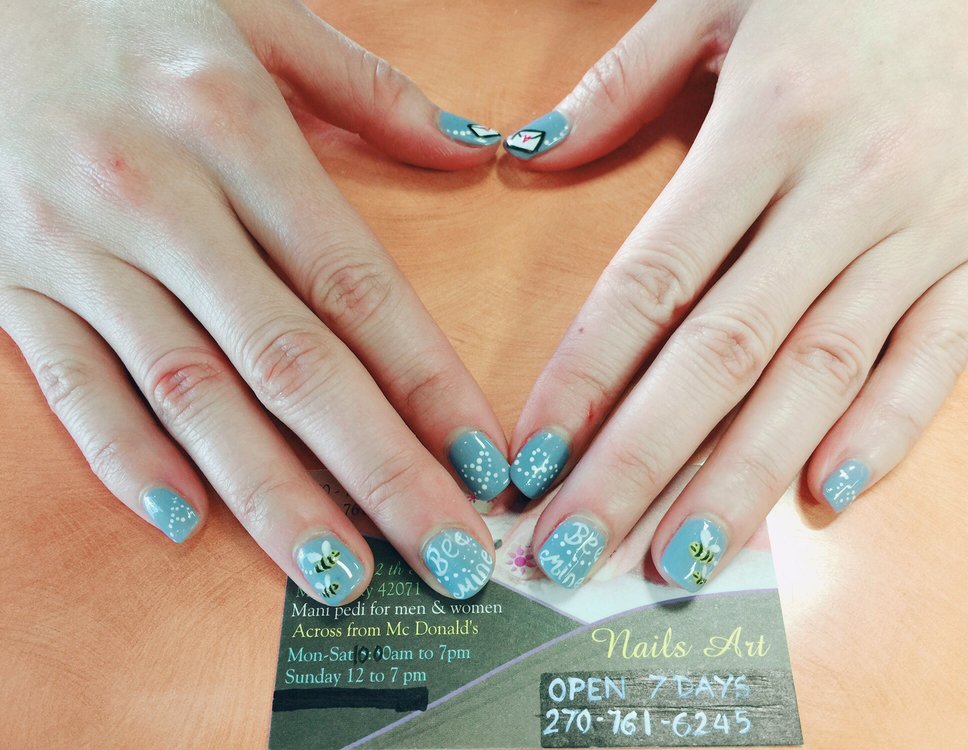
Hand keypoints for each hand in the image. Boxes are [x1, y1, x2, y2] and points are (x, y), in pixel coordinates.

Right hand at [0, 0, 508, 603]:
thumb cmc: (116, 1)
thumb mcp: (251, 11)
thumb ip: (368, 88)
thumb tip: (473, 148)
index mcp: (231, 126)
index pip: (355, 284)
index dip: (426, 382)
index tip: (482, 461)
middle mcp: (157, 199)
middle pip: (289, 363)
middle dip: (378, 473)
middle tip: (446, 557)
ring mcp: (76, 250)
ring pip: (189, 395)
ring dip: (270, 495)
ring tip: (341, 574)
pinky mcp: (8, 285)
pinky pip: (70, 388)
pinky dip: (125, 459)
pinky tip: (185, 523)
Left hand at [504, 0, 967, 589]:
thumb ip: (624, 80)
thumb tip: (529, 152)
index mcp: (769, 124)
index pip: (652, 280)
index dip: (584, 377)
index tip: (532, 455)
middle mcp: (846, 192)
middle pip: (723, 354)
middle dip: (641, 464)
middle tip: (577, 549)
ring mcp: (926, 231)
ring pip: (820, 377)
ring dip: (744, 479)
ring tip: (677, 562)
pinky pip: (938, 358)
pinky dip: (886, 430)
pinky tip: (824, 495)